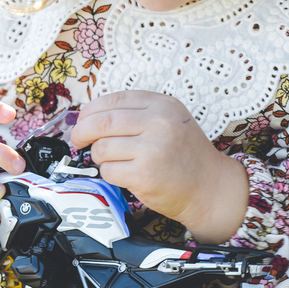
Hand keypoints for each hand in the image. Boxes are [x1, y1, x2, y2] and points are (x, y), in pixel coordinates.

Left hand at [72, 91, 248, 242]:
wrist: (210, 188)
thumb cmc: (184, 155)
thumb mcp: (170, 120)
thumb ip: (136, 113)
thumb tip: (90, 116)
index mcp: (163, 105)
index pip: (114, 99)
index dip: (91, 110)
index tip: (84, 120)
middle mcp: (159, 123)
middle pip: (101, 122)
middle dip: (82, 131)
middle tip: (78, 140)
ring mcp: (152, 150)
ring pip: (101, 148)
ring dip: (100, 157)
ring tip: (115, 160)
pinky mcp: (144, 175)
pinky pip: (108, 171)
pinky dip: (109, 174)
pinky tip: (125, 174)